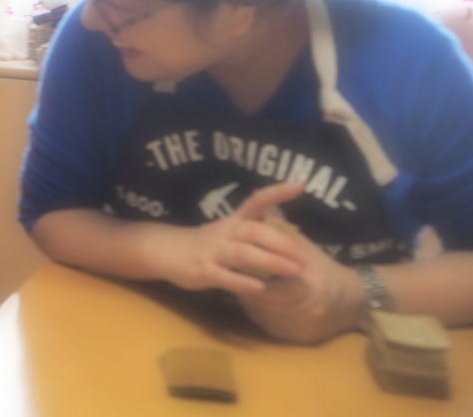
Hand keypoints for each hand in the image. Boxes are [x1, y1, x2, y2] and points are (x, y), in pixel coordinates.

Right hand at [161, 182, 309, 293]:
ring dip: (270, 261)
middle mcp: (225, 232)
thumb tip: (289, 240)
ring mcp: (213, 251)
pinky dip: (243, 281)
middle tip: (306, 256)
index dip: (276, 192)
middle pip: (254, 231)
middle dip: (282, 243)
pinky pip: (225, 276)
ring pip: (243, 253)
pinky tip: (261, 288)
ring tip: (294, 271)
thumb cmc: (206, 243)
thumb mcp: (229, 232)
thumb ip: (255, 234)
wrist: (166, 250)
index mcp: (234, 220)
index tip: (300, 184)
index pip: (256, 201)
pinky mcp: (204, 271)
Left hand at [237, 231, 363, 343]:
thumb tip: (260, 212)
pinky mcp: (299, 339)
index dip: (252, 271)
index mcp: (311, 286)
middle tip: (235, 273)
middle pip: (264, 300)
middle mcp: (309, 311)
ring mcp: (304, 327)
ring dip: (250, 300)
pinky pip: (269, 327)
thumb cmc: (324, 268)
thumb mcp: (305, 248)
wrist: (352, 299)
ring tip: (243, 285)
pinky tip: (257, 302)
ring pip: (263, 315)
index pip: (270, 282)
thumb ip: (282, 233)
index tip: (240, 260)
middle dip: (247, 286)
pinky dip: (260, 313)